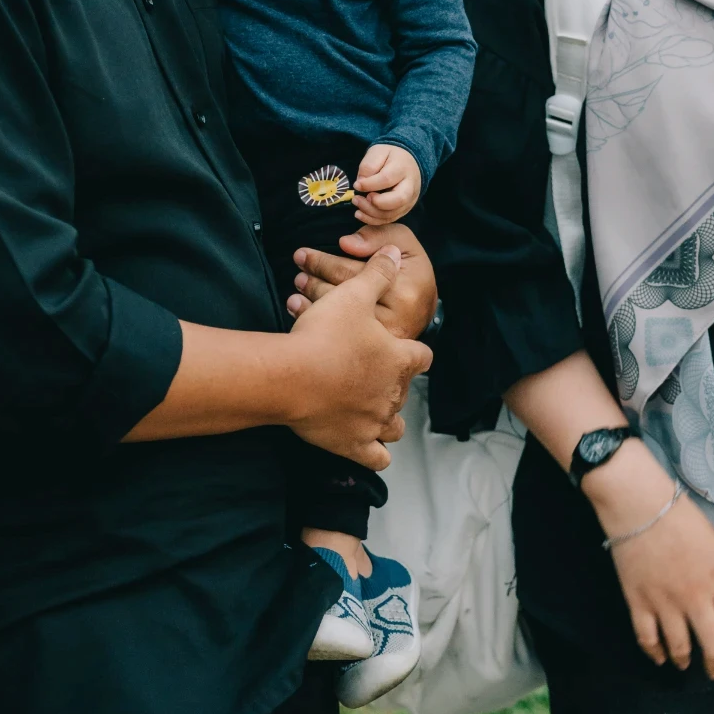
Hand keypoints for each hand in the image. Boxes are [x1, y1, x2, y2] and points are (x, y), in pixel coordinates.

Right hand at [282, 245, 430, 468]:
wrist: (291, 376)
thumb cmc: (325, 334)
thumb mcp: (354, 294)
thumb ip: (377, 274)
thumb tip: (393, 254)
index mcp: (400, 359)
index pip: (422, 356)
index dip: (412, 351)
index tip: (401, 348)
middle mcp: (394, 394)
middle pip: (405, 391)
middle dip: (393, 383)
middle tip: (370, 371)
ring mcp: (376, 423)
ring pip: (396, 427)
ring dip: (388, 418)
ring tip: (371, 407)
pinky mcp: (355, 446)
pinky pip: (377, 459)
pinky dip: (375, 453)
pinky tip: (366, 444)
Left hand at [289, 222, 437, 339]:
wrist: (423, 308)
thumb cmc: (411, 270)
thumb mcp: (405, 243)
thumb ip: (379, 236)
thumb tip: (346, 244)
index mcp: (404, 291)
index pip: (354, 274)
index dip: (324, 261)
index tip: (303, 253)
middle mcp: (394, 320)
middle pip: (344, 297)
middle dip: (314, 279)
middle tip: (297, 268)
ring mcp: (382, 343)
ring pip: (337, 319)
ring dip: (311, 299)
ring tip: (298, 283)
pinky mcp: (370, 357)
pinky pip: (336, 337)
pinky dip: (312, 319)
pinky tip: (298, 305)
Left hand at [354, 143, 421, 222]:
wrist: (408, 162)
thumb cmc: (390, 156)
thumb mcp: (378, 152)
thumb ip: (369, 165)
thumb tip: (361, 182)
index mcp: (403, 168)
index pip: (387, 179)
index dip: (369, 184)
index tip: (356, 185)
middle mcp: (410, 186)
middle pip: (398, 200)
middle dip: (375, 203)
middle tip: (358, 198)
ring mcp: (409, 200)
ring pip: (392, 213)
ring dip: (371, 213)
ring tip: (357, 204)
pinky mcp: (404, 209)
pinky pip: (389, 219)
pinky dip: (373, 220)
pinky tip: (360, 214)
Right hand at [584, 439, 713, 679]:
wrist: (638, 503)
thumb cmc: (679, 513)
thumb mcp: (712, 542)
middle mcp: (696, 598)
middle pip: (713, 646)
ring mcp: (665, 603)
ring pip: (680, 648)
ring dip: (684, 660)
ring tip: (684, 664)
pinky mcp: (638, 602)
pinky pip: (647, 639)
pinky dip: (654, 652)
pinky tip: (659, 657)